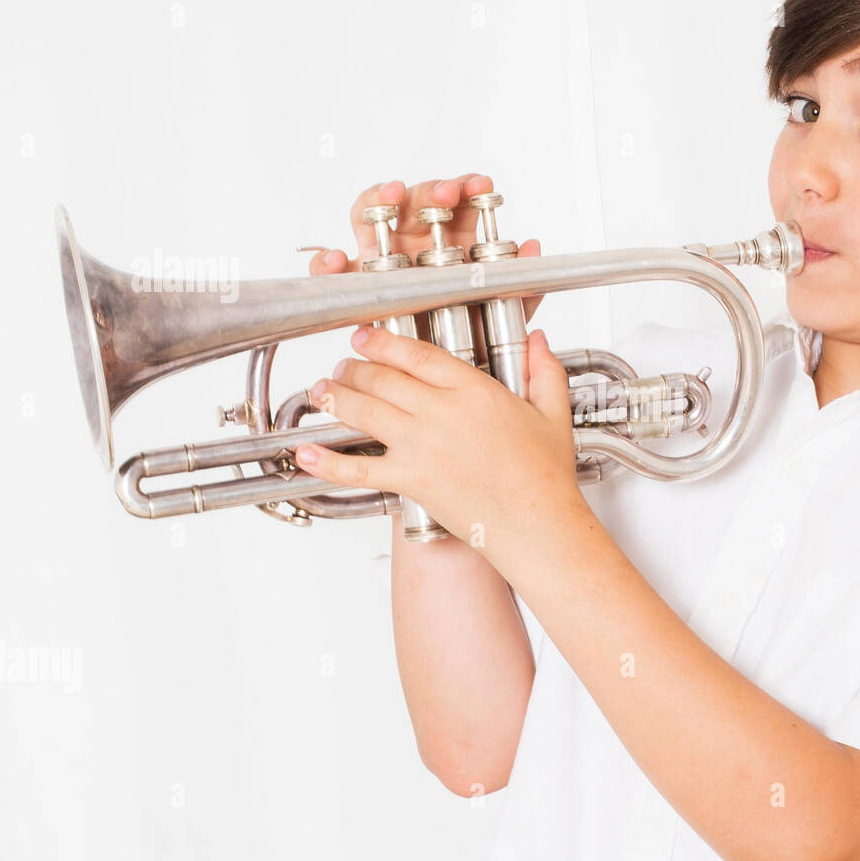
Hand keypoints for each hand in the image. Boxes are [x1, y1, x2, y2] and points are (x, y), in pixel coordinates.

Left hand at [294, 324, 585, 555]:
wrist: (535, 524)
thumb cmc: (544, 477)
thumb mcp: (552, 414)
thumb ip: (543, 370)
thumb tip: (538, 340)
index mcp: (473, 390)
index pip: (415, 353)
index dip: (383, 341)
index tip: (366, 336)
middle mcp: (440, 413)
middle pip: (381, 377)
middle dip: (354, 367)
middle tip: (344, 366)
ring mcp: (420, 447)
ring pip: (363, 410)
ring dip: (336, 397)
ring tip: (323, 390)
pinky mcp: (409, 480)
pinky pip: (357, 468)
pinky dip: (327, 462)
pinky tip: (307, 454)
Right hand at [311, 174, 544, 324]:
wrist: (446, 376)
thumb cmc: (472, 333)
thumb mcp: (505, 312)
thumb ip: (523, 285)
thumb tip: (533, 247)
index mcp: (453, 240)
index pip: (457, 203)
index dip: (468, 189)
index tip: (482, 187)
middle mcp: (416, 241)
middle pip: (415, 201)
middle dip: (431, 191)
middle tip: (446, 195)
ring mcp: (383, 256)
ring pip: (372, 215)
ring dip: (380, 200)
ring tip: (391, 196)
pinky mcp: (356, 282)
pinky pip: (334, 267)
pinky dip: (327, 259)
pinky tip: (335, 258)